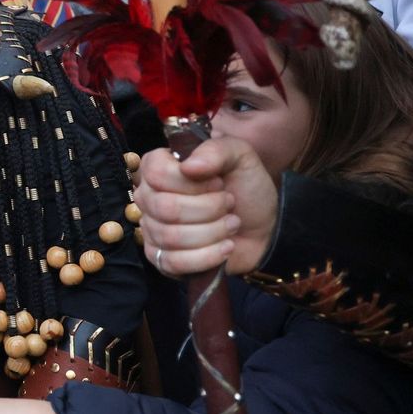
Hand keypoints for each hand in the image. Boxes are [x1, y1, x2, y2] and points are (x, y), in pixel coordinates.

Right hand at [133, 139, 277, 278]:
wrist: (264, 227)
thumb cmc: (246, 189)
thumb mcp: (240, 157)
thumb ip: (217, 150)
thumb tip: (189, 167)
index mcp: (158, 167)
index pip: (156, 173)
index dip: (192, 182)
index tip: (218, 183)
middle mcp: (148, 198)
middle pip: (165, 208)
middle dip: (209, 209)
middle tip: (229, 204)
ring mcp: (151, 230)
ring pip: (171, 237)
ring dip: (213, 232)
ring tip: (231, 225)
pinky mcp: (161, 259)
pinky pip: (173, 262)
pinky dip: (208, 256)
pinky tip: (225, 247)